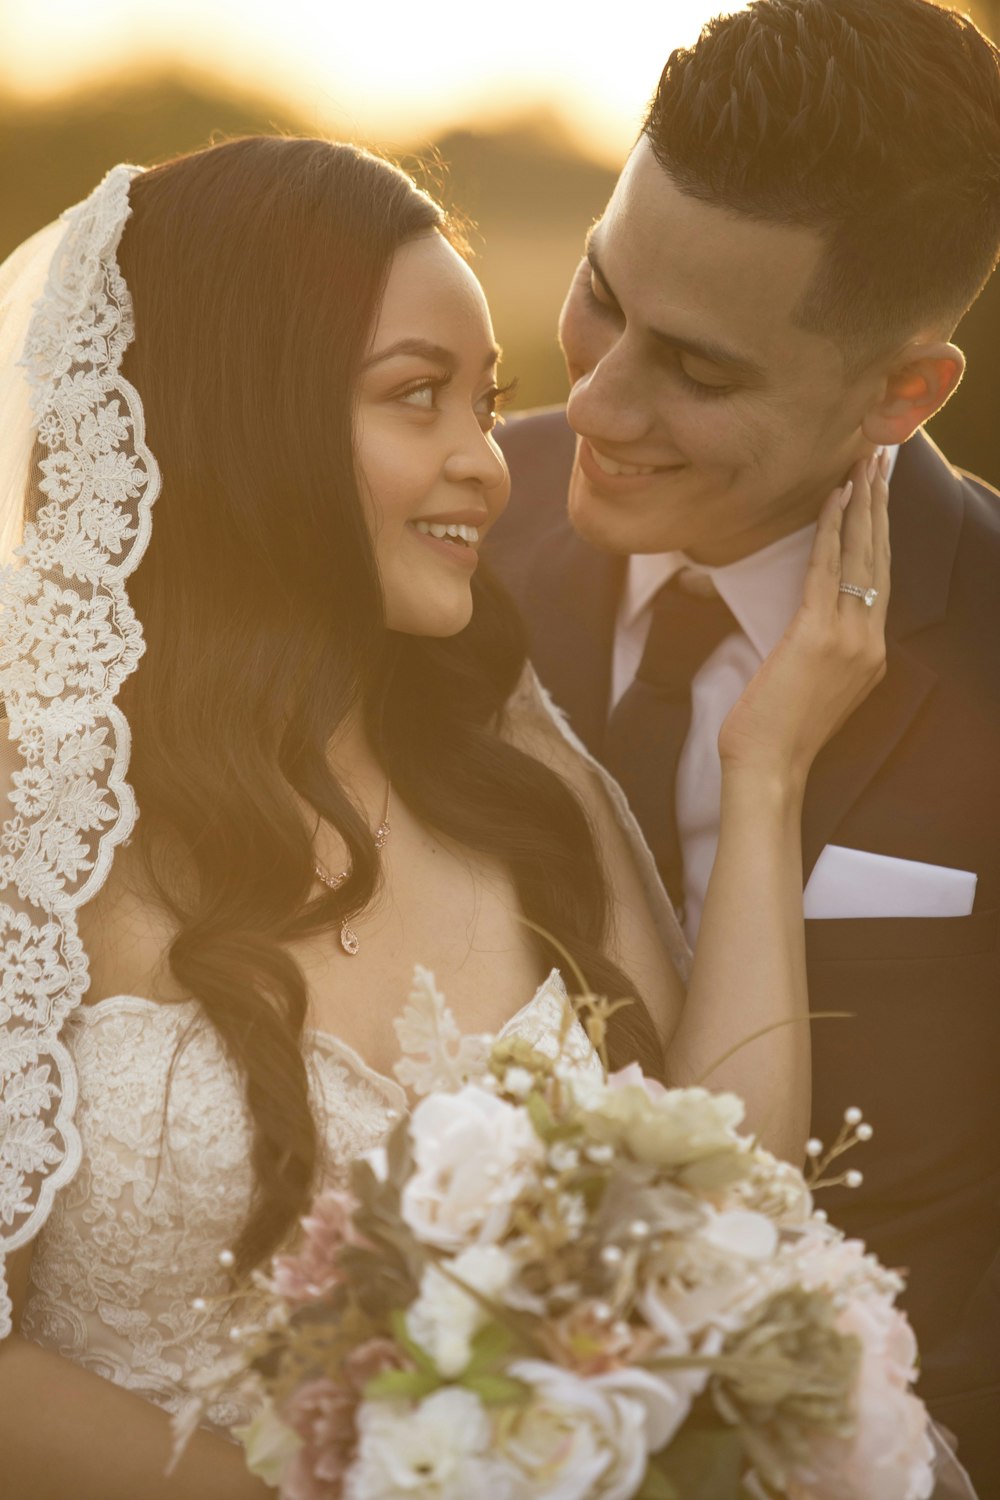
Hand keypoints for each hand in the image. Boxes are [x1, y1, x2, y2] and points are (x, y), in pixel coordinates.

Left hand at [718, 450, 889, 791]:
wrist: (768, 769)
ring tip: (865, 462)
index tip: (879, 491)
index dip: (880, 532)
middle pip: (880, 558)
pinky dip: (832, 530)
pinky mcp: (818, 636)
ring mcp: (850, 639)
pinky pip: (828, 570)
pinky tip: (834, 497)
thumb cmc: (774, 734)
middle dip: (880, 503)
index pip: (879, 579)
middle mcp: (870, 642)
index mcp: (870, 654)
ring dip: (863, 503)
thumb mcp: (808, 686)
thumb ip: (819, 651)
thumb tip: (806, 623)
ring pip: (862, 556)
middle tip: (882, 457)